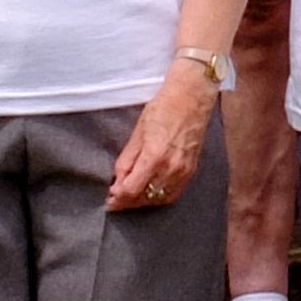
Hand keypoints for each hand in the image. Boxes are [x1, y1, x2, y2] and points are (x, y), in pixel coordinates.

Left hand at [107, 59, 214, 210]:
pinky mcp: (191, 171)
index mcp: (155, 157)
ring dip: (143, 201)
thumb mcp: (138, 132)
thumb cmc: (163, 109)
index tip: (109, 197)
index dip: (118, 197)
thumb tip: (117, 180)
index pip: (132, 189)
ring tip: (130, 197)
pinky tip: (150, 192)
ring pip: (159, 199)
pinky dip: (159, 197)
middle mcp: (171, 168)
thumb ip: (127, 160)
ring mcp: (184, 171)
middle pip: (145, 198)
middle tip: (115, 200)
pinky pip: (173, 194)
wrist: (192, 98)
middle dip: (128, 201)